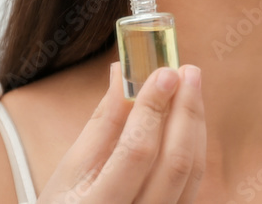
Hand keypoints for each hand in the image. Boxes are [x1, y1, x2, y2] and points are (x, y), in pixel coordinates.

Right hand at [37, 62, 205, 203]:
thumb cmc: (67, 203)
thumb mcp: (71, 168)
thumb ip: (103, 122)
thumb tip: (123, 72)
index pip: (136, 151)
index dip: (153, 108)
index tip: (162, 72)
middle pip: (174, 162)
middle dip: (185, 110)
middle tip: (186, 71)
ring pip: (191, 172)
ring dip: (194, 124)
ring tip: (190, 87)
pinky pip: (194, 181)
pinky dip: (195, 144)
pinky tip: (188, 119)